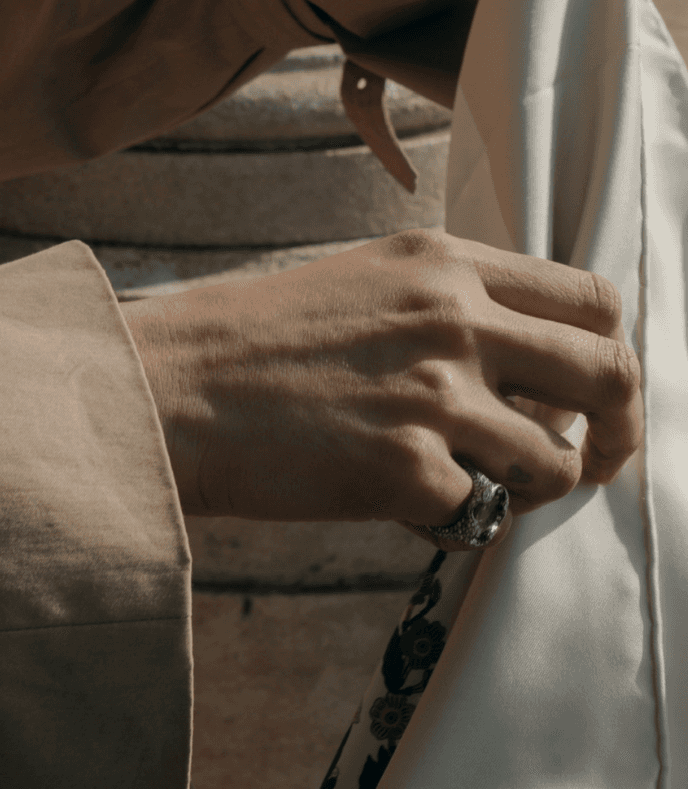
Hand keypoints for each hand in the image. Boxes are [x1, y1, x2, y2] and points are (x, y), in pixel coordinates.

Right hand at [124, 231, 641, 533]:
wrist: (167, 390)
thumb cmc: (251, 344)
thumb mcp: (363, 282)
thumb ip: (450, 303)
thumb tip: (527, 360)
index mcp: (445, 263)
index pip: (592, 297)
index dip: (611, 352)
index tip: (595, 395)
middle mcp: (454, 318)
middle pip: (609, 372)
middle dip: (622, 430)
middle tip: (599, 461)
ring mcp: (434, 395)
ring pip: (559, 462)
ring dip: (531, 490)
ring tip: (479, 490)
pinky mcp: (406, 470)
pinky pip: (483, 517)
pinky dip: (460, 525)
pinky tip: (413, 512)